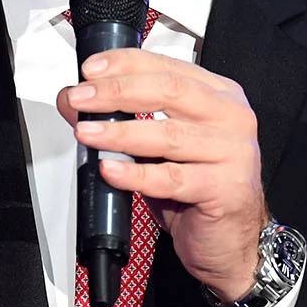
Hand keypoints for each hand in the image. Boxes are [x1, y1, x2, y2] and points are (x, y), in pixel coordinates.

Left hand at [56, 49, 265, 301]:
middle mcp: (230, 117)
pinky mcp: (227, 189)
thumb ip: (121, 119)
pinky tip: (112, 171)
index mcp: (218, 95)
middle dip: (117, 92)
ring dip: (120, 133)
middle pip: (169, 91)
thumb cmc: (196, 188)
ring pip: (169, 135)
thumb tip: (73, 101)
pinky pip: (173, 178)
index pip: (168, 66)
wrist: (230, 242)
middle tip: (81, 98)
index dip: (126, 64)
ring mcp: (233, 152)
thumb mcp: (156, 146)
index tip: (91, 70)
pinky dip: (136, 174)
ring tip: (87, 134)